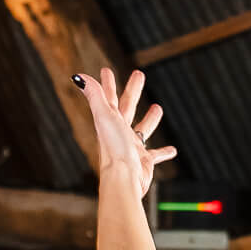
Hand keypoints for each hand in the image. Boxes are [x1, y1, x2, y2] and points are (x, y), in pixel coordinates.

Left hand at [73, 68, 174, 201]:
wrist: (123, 178)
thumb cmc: (114, 148)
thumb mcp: (105, 117)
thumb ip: (94, 96)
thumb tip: (77, 76)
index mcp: (109, 123)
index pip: (108, 98)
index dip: (107, 84)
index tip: (106, 70)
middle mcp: (119, 134)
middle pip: (127, 108)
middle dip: (132, 91)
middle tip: (139, 74)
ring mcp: (132, 148)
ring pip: (142, 130)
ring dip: (149, 119)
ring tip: (157, 107)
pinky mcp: (144, 162)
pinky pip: (155, 155)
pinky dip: (163, 152)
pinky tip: (173, 150)